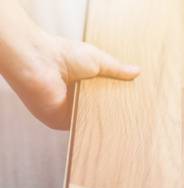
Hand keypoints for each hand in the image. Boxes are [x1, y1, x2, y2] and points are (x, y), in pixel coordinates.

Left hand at [0, 0, 139, 129]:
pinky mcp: (61, 122)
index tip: (133, 105)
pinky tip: (112, 126)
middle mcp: (72, 103)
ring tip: (130, 125)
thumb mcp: (98, 60)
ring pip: (92, 122)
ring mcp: (66, 114)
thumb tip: (137, 71)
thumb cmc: (61, 54)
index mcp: (79, 88)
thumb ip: (117, 69)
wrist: (38, 60)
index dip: (116, 102)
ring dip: (107, 122)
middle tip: (137, 119)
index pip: (102, 100)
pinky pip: (83, 128)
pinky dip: (95, 127)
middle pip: (99, 113)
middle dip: (114, 114)